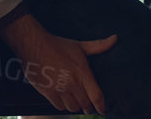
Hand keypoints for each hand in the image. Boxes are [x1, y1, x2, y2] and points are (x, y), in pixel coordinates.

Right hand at [0, 14, 115, 114]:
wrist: (34, 45)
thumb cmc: (58, 45)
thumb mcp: (79, 46)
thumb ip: (99, 46)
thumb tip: (115, 39)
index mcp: (83, 72)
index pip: (97, 96)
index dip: (102, 107)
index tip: (103, 110)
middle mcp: (73, 83)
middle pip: (85, 105)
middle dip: (87, 106)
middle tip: (87, 105)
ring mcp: (60, 89)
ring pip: (73, 107)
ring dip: (75, 106)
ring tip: (75, 100)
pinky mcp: (48, 93)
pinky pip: (59, 107)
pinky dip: (62, 105)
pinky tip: (63, 98)